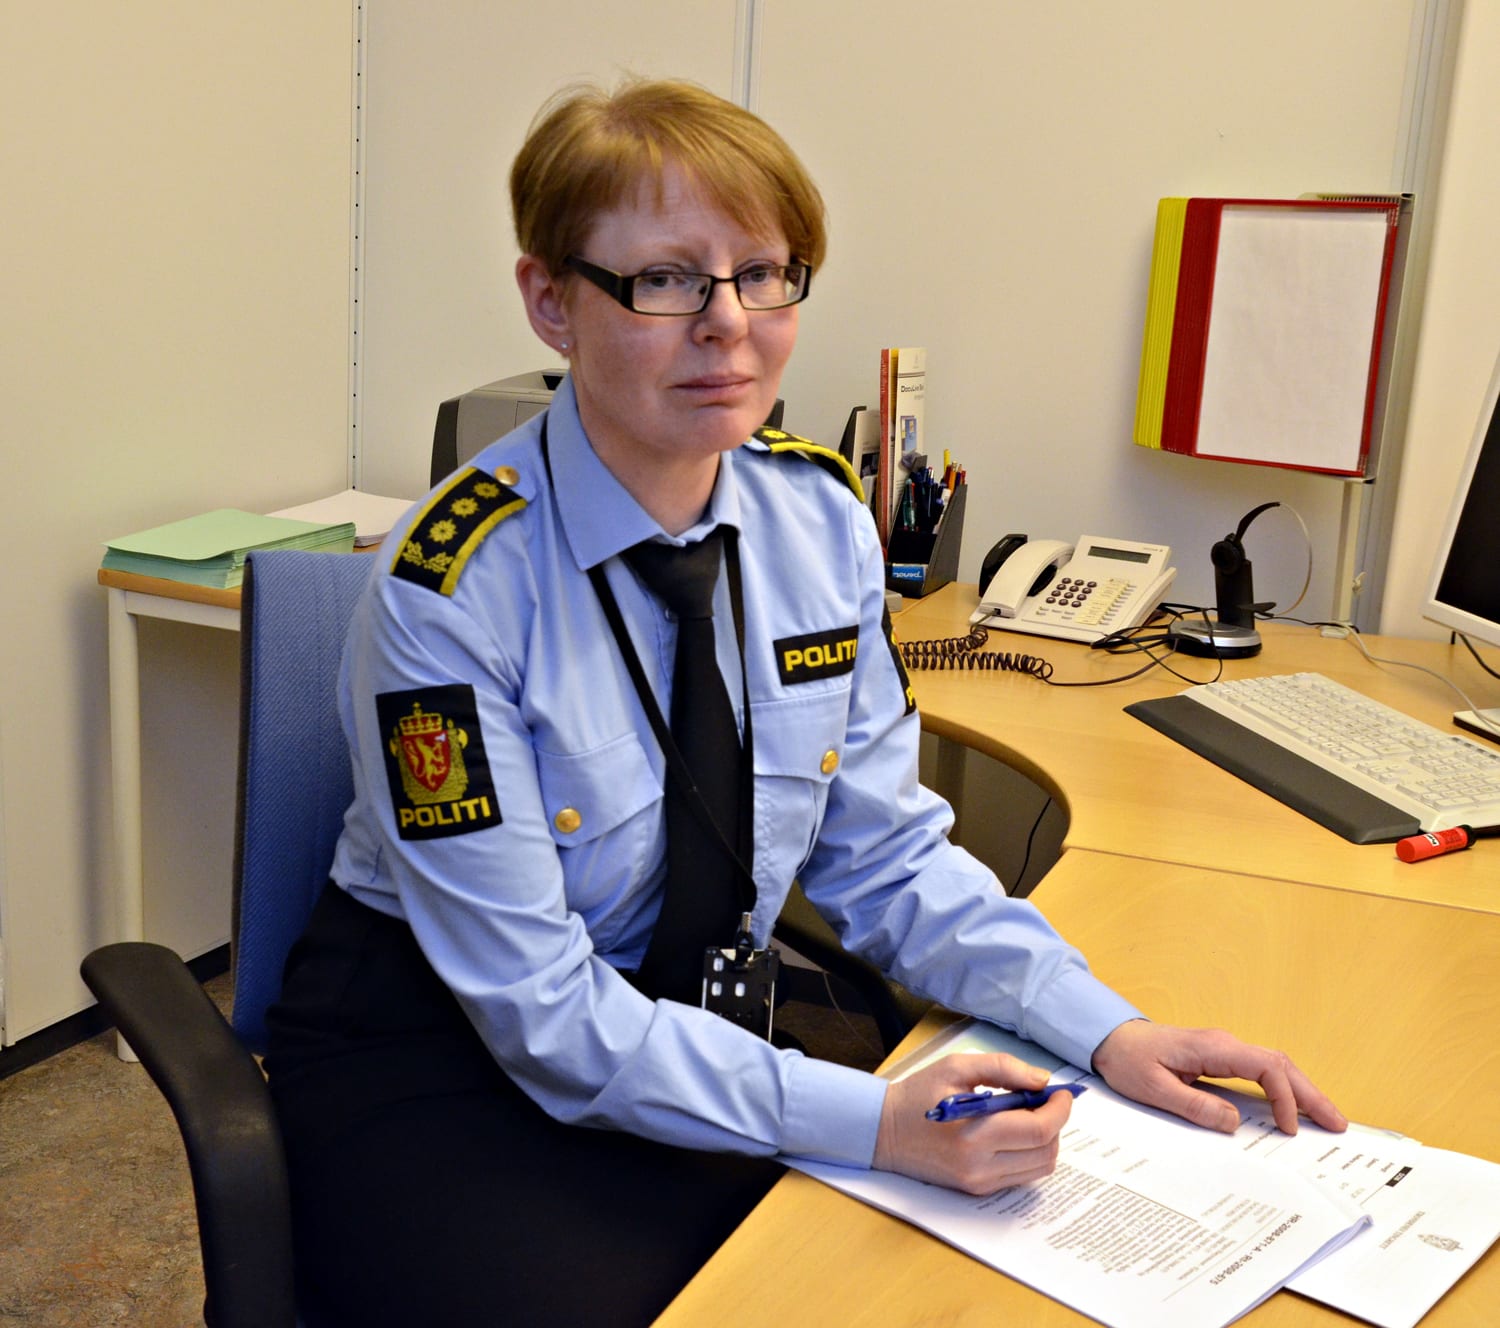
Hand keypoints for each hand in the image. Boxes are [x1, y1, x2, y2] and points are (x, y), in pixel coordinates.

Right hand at [873, 1053, 1074, 1194]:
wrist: (883, 1131)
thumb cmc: (918, 1094)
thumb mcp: (956, 1067)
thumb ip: (1003, 1068)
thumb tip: (1042, 1080)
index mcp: (975, 1133)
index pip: (1038, 1129)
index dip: (1059, 1109)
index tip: (1061, 1093)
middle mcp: (980, 1166)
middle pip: (1045, 1151)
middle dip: (1056, 1123)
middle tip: (1046, 1101)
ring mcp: (980, 1181)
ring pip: (1039, 1168)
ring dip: (1046, 1140)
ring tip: (1030, 1116)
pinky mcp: (977, 1189)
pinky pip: (1021, 1175)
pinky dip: (1030, 1154)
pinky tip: (1014, 1133)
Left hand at [1092, 1019, 1347, 1135]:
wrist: (1110, 1039)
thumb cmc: (1129, 1061)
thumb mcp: (1154, 1089)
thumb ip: (1194, 1105)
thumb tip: (1234, 1123)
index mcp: (1213, 1048)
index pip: (1265, 1067)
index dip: (1283, 1098)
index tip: (1289, 1128)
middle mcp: (1225, 1044)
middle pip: (1280, 1064)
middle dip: (1311, 1093)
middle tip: (1338, 1124)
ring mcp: (1224, 1049)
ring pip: (1275, 1065)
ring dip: (1301, 1090)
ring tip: (1327, 1118)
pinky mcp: (1220, 1057)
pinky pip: (1260, 1070)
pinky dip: (1283, 1088)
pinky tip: (1293, 1108)